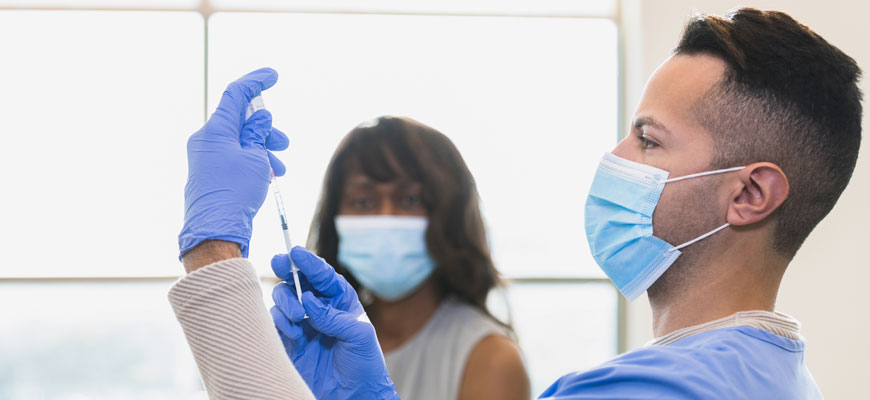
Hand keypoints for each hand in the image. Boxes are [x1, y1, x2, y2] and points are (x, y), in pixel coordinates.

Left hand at [178, 67, 288, 258]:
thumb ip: (257, 133)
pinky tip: (268, 176)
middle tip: (282, 142)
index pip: (236, 95)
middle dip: (266, 128)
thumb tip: (259, 118)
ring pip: (241, 141)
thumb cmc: (234, 193)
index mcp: (215, 130)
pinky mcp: (212, 174)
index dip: (255, 82)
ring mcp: (208, 157)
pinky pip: (236, 157)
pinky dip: (254, 161)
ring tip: (279, 167)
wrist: (215, 230)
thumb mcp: (254, 158)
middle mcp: (208, 140)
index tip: (272, 76)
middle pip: (241, 120)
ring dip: (264, 148)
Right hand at [271, 247, 400, 399]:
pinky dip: (280, 322)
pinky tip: (293, 332)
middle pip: (298, 281)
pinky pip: (276, 323)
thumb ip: (334, 316)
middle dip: (287, 269)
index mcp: (341, 301)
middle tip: (279, 263)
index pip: (323, 275)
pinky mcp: (290, 343)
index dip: (308, 262)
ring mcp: (303, 325)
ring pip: (284, 299)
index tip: (295, 252)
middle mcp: (320, 309)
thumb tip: (309, 301)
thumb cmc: (365, 365)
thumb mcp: (359, 335)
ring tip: (297, 316)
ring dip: (286, 301)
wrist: (353, 396)